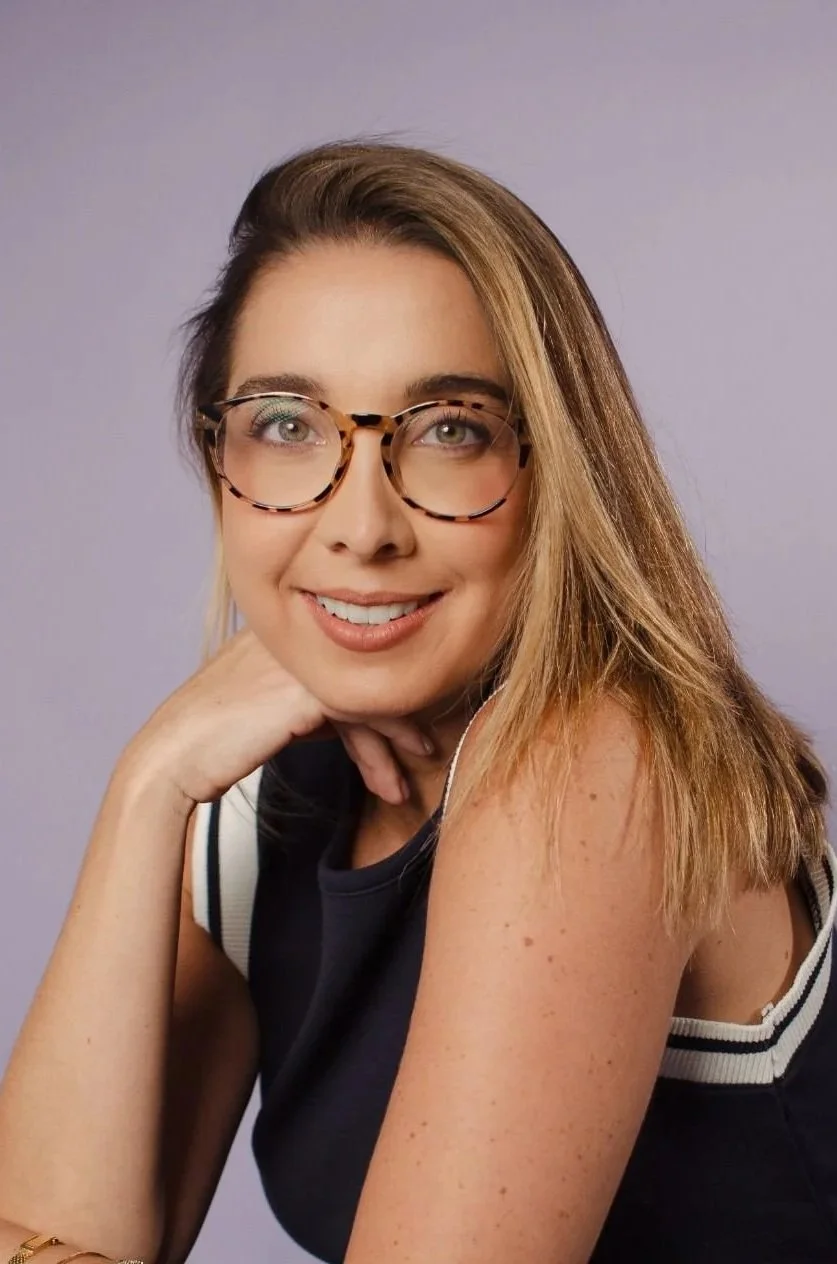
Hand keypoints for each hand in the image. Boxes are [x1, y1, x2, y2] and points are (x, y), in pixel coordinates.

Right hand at [122, 627, 429, 807]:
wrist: (177, 757)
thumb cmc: (218, 738)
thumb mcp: (276, 712)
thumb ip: (314, 705)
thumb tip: (358, 727)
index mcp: (287, 631)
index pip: (348, 657)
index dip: (379, 698)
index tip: (402, 733)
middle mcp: (297, 637)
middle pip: (365, 673)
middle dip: (396, 719)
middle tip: (423, 752)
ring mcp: (301, 660)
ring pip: (368, 693)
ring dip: (393, 744)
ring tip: (403, 788)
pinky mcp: (304, 690)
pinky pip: (361, 713)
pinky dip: (378, 749)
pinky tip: (387, 780)